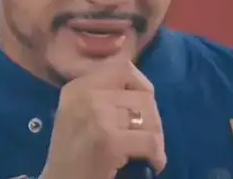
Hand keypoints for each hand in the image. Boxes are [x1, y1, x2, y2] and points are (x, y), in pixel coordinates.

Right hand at [41, 60, 165, 178]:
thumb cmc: (75, 152)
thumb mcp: (82, 112)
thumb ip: (106, 93)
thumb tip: (144, 86)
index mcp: (78, 86)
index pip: (123, 68)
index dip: (141, 86)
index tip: (144, 106)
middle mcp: (84, 95)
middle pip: (142, 94)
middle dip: (152, 118)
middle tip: (149, 137)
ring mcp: (96, 116)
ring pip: (148, 116)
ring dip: (156, 136)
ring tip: (149, 151)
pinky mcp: (108, 141)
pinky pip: (150, 140)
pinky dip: (157, 154)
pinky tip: (153, 163)